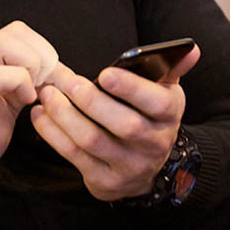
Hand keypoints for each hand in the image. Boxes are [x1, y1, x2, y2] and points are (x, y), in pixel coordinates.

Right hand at [0, 22, 66, 206]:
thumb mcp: (3, 110)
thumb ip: (21, 89)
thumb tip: (51, 78)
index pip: (16, 35)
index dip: (41, 51)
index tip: (50, 80)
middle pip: (12, 30)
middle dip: (41, 52)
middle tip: (46, 83)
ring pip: (2, 40)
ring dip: (30, 63)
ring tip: (33, 90)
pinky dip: (20, 83)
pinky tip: (24, 103)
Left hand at [30, 44, 201, 200]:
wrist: (146, 168)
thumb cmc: (148, 118)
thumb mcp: (164, 94)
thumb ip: (170, 68)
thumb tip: (190, 49)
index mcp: (169, 116)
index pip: (157, 103)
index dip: (131, 88)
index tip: (105, 74)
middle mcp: (154, 144)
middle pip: (124, 124)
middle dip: (91, 101)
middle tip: (66, 82)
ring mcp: (129, 166)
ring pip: (93, 140)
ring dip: (65, 116)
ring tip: (47, 95)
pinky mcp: (105, 181)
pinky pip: (74, 156)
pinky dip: (53, 134)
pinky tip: (40, 116)